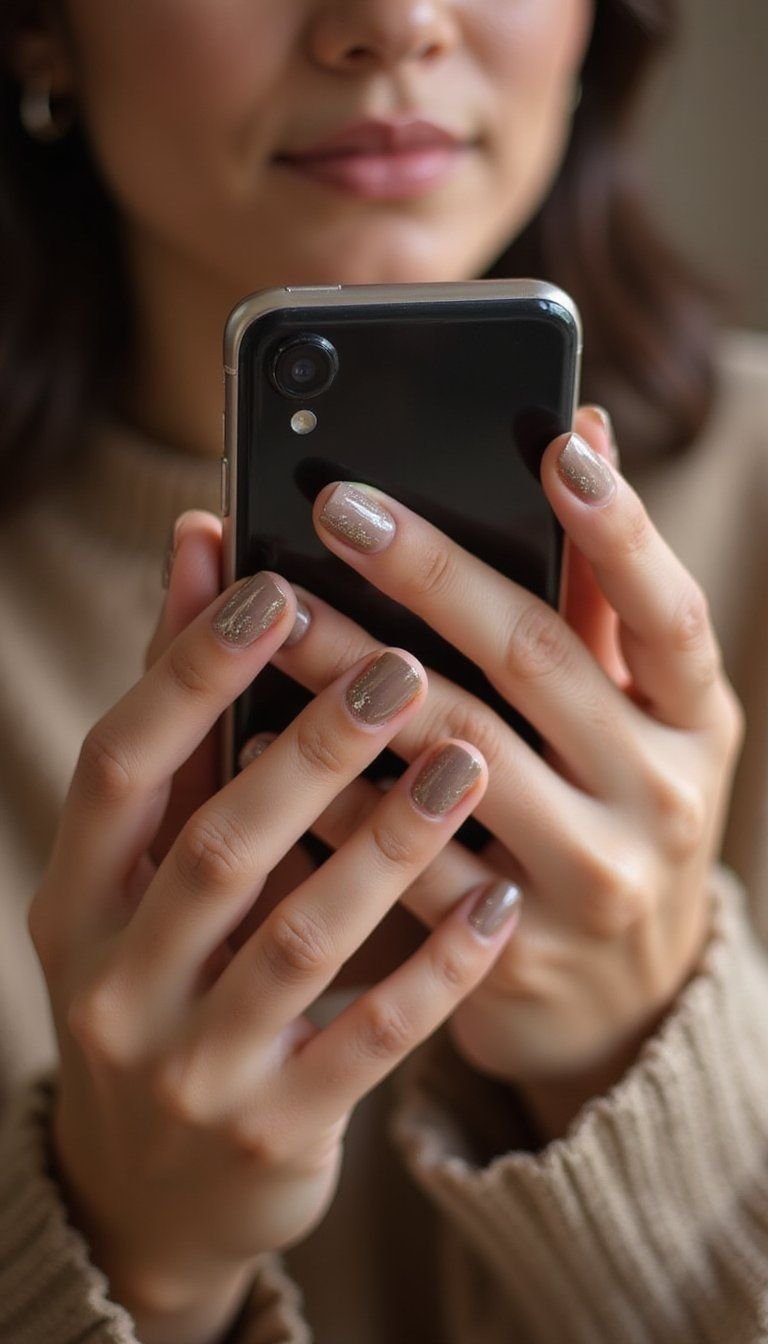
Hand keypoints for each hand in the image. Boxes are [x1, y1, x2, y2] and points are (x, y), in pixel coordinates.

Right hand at [28, 557, 518, 1343]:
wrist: (149, 1188)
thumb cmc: (160, 979)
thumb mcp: (141, 868)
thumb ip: (181, 717)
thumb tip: (198, 543)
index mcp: (77, 896)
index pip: (122, 765)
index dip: (191, 672)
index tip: (274, 586)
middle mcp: (115, 981)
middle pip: (219, 846)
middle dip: (312, 749)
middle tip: (403, 666)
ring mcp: (191, 1068)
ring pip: (300, 939)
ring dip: (387, 842)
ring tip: (467, 758)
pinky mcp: (274, 1130)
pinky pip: (369, 1040)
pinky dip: (435, 967)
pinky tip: (495, 897)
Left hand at [269, 408, 743, 1139]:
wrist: (623, 1004)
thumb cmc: (619, 816)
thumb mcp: (642, 716)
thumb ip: (603, 589)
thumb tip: (583, 431)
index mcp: (694, 721)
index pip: (667, 611)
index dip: (619, 526)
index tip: (553, 445)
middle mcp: (659, 796)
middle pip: (536, 663)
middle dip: (430, 575)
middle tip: (336, 507)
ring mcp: (592, 880)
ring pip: (455, 755)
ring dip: (354, 675)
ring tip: (273, 614)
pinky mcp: (514, 951)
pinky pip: (406, 858)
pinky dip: (333, 795)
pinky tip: (262, 742)